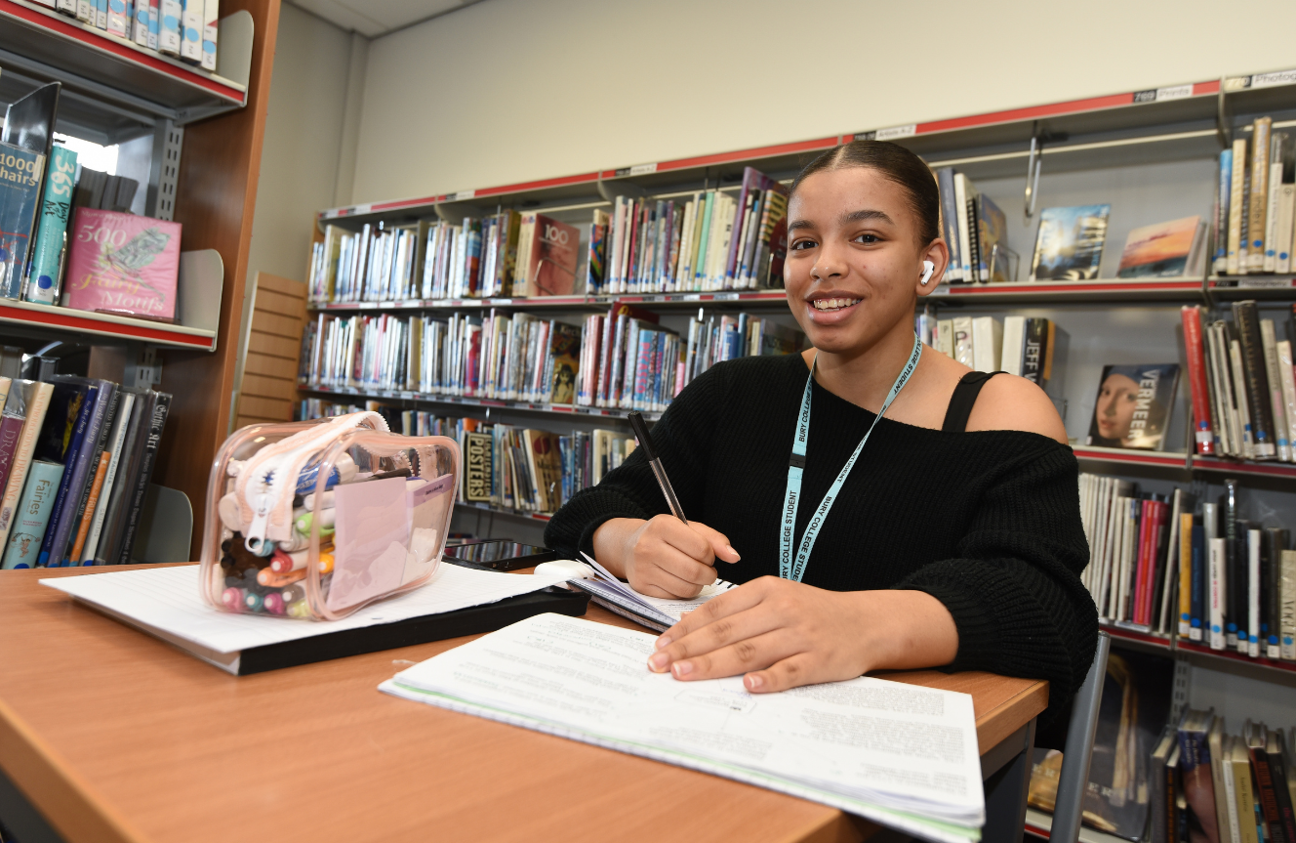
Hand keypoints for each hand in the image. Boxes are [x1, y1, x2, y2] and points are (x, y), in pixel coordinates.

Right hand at [592, 515, 739, 597]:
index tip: (708, 555)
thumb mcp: (688, 529)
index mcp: (662, 525)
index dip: (711, 555)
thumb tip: (734, 557)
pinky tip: (680, 581)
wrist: (628, 546)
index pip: (701, 548)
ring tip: (695, 576)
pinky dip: (684, 592)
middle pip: (694, 571)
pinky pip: (674, 596)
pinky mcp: (641, 587)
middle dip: (708, 574)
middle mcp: (648, 546)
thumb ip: (714, 540)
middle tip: (707, 571)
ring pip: (686, 587)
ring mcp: (642, 569)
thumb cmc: (664, 537)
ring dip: (698, 585)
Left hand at [645, 577, 959, 691]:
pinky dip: (768, 679)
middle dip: (689, 650)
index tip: (661, 646)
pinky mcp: (819, 660)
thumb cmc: (814, 612)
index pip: (718, 610)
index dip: (686, 629)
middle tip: (660, 665)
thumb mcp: (776, 597)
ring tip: (684, 676)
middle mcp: (782, 609)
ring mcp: (801, 635)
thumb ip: (737, 610)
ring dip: (713, 665)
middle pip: (727, 632)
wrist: (866, 622)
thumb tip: (689, 624)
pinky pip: (789, 671)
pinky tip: (747, 687)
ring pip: (750, 651)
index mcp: (768, 590)